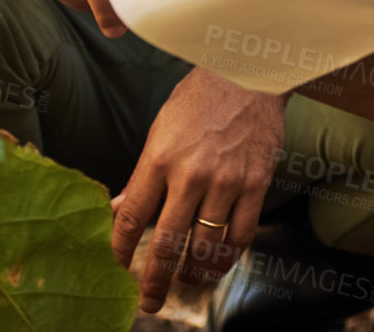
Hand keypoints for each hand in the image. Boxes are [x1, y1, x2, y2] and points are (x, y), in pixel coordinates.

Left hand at [110, 68, 285, 314]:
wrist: (250, 72)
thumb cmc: (199, 98)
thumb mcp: (161, 129)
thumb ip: (142, 174)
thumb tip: (116, 210)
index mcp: (159, 157)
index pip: (132, 217)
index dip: (121, 251)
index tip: (117, 269)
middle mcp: (190, 173)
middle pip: (168, 243)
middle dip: (155, 280)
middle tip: (148, 302)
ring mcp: (226, 180)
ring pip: (206, 246)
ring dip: (193, 274)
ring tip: (186, 283)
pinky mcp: (256, 183)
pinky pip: (241, 235)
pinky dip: (228, 257)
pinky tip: (218, 263)